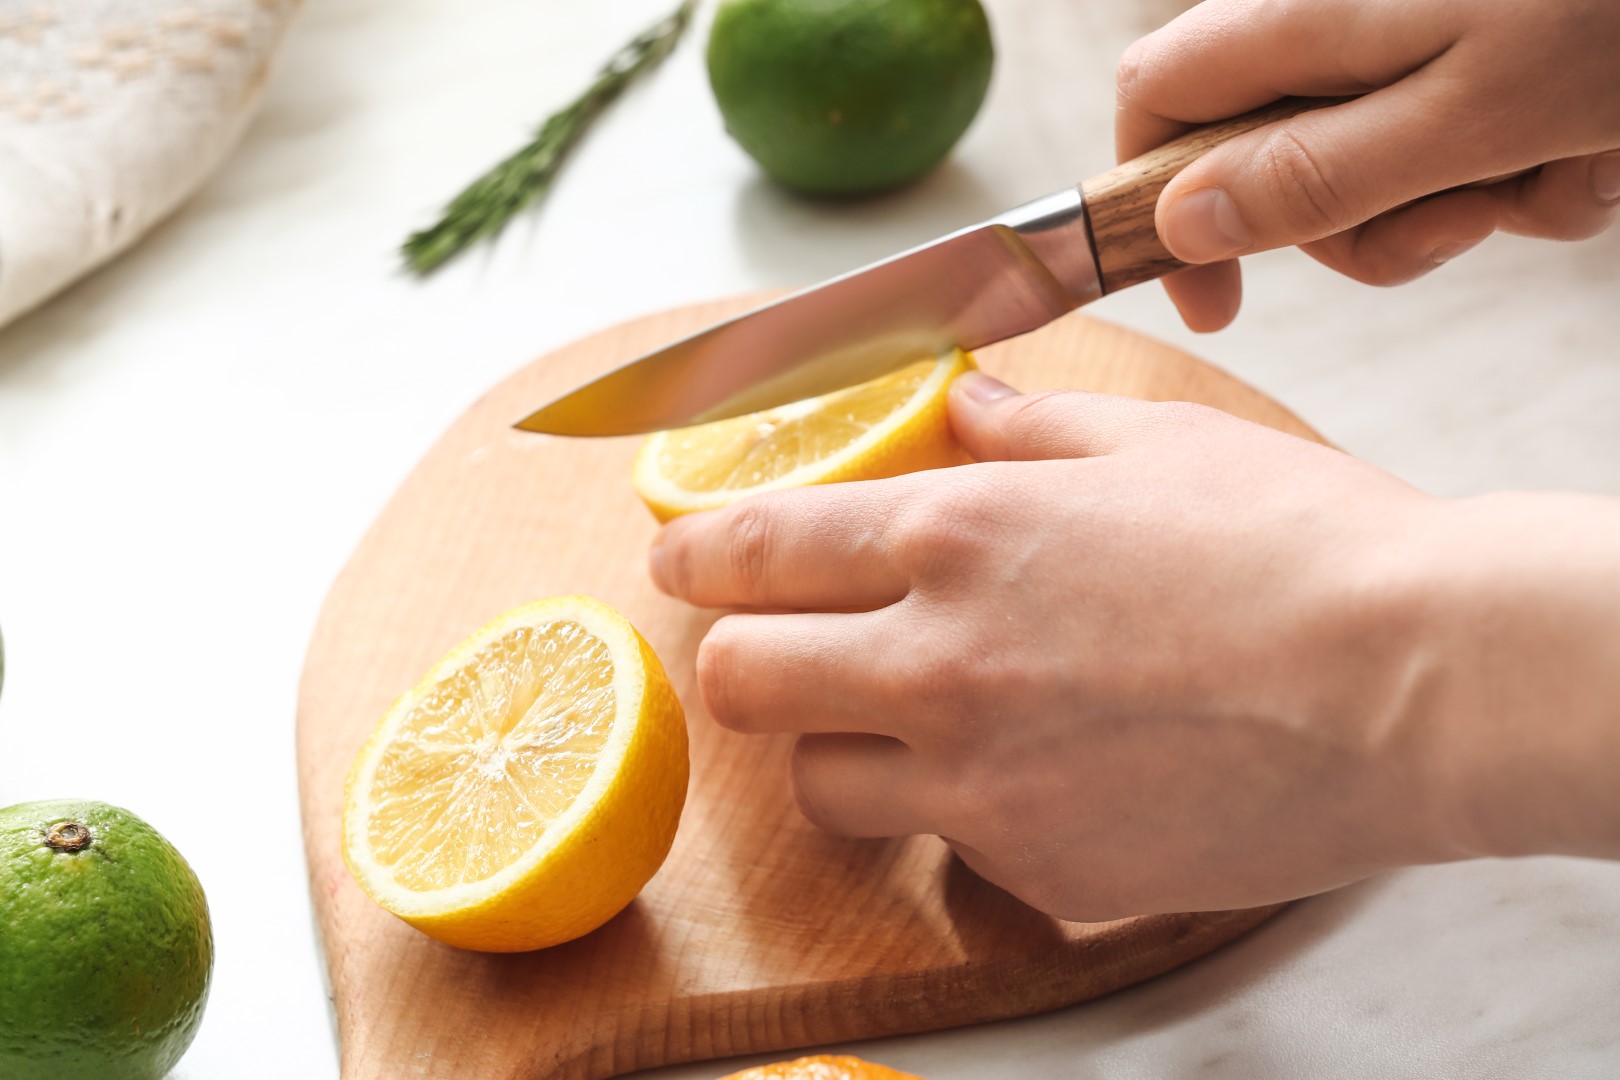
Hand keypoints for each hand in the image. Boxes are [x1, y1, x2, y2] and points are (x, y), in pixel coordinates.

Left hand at [652, 374, 1486, 918]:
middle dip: (743, 661)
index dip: (696, 558)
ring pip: (823, 789)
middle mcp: (937, 665)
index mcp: (954, 539)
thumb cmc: (1296, 544)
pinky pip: (952, 851)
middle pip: (742, 682)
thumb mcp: (1150, 444)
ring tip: (923, 724)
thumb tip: (960, 404)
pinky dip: (970, 816)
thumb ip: (1024, 431)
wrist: (1417, 683)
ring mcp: (979, 786)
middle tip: (778, 652)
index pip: (754, 551)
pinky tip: (1048, 778)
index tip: (679, 565)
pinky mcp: (1039, 874)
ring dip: (847, 750)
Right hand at [1118, 0, 1619, 330]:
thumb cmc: (1616, 10)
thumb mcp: (1468, 114)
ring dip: (1466, 203)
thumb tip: (1183, 224)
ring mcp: (1418, 35)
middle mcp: (1344, 21)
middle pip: (1272, 158)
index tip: (1214, 300)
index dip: (1155, 204)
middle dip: (1360, 225)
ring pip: (1377, 167)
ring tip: (1555, 164)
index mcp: (1305, 17)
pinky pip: (1463, 144)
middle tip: (1452, 222)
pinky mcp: (1485, 51)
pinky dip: (1528, 171)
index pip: (1155, 98)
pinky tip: (1594, 143)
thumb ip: (1314, 176)